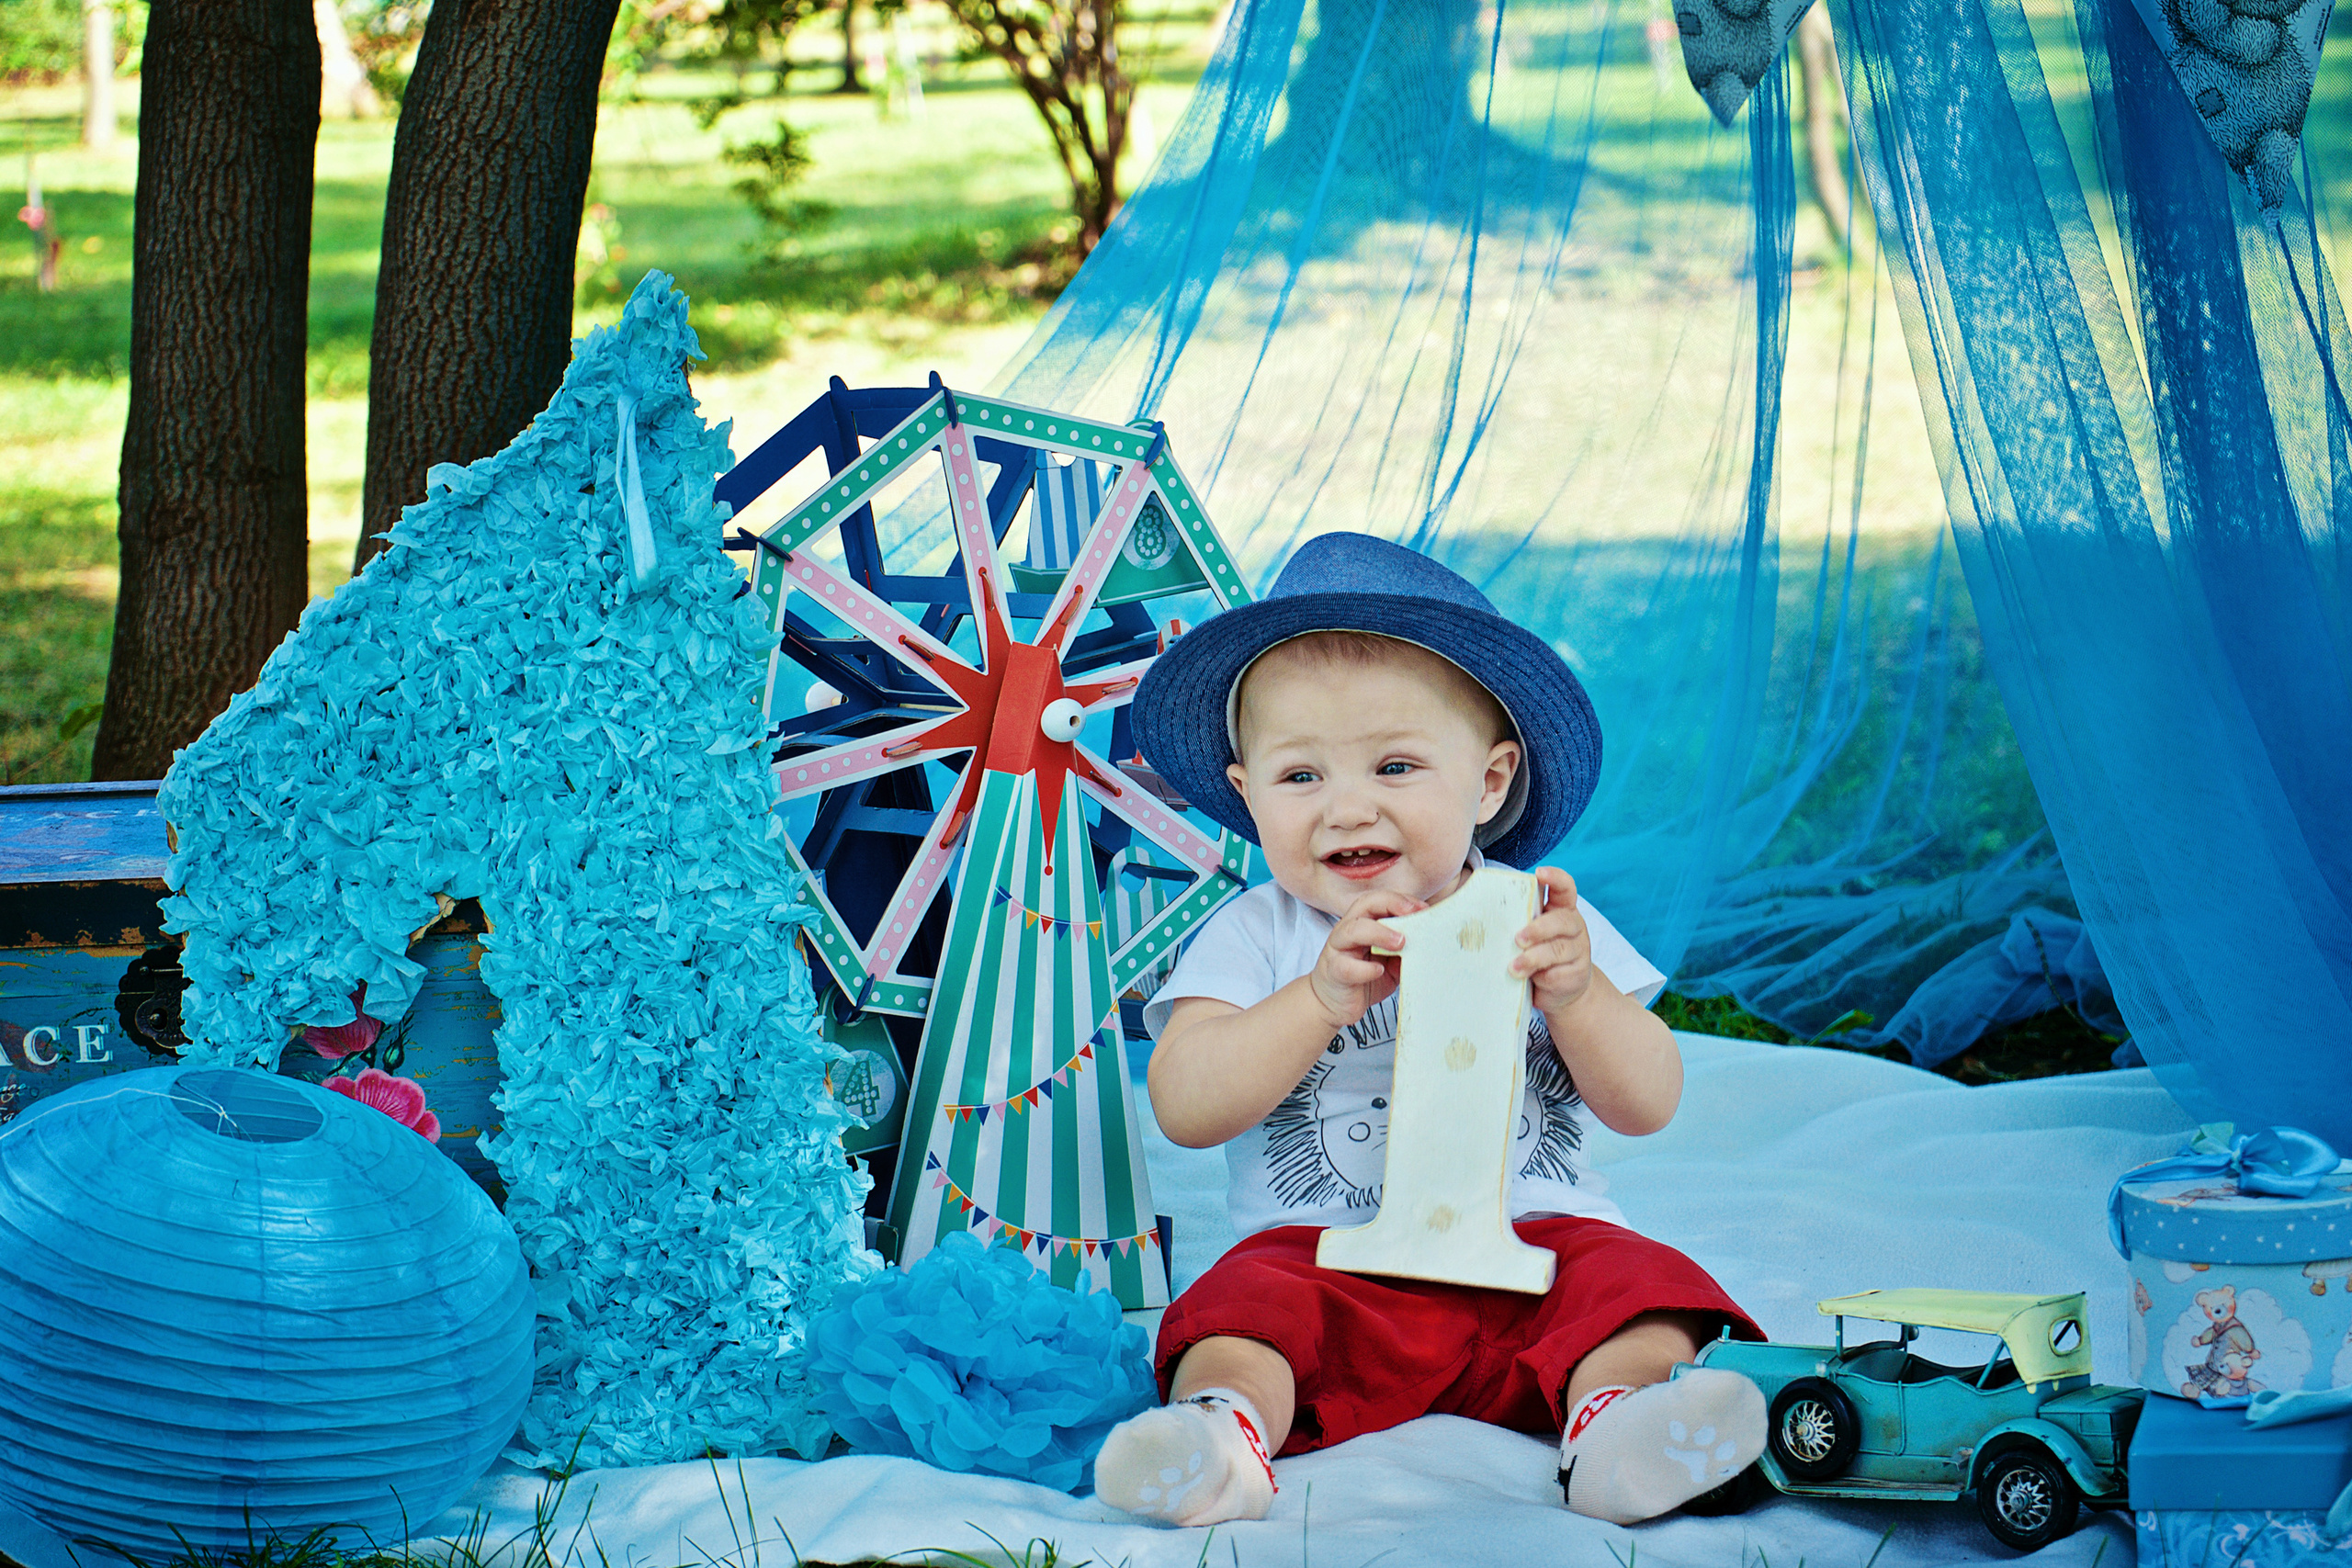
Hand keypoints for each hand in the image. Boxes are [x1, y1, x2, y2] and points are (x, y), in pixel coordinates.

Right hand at [1307, 890, 1421, 1028]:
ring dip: (1379, 932)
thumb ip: (1403, 950)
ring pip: (1353, 930)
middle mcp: (1347, 931)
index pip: (1379, 900)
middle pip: (1365, 904)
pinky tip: (1379, 971)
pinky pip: (1347, 967)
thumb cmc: (1362, 978)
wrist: (1332, 1003)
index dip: (1400, 900)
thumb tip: (1428, 943)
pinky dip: (1365, 969)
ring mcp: (1338, 950)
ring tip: (1400, 943)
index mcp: (1362, 923)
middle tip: (1414, 914)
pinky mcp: (1335, 973)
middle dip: (1391, 904)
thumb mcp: (1389, 962)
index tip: (1423, 909)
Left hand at [1512, 866, 1593, 1015]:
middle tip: (1518, 939)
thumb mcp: (1528, 933)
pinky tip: (1529, 980)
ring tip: (1514, 967)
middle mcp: (1573, 926)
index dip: (1555, 877)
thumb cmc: (1536, 951)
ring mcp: (1578, 950)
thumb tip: (1480, 914)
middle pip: (1562, 920)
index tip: (1539, 873)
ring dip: (1534, 957)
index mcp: (1561, 909)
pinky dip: (1541, 977)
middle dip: (1539, 929)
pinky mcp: (1576, 974)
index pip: (1565, 887)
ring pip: (1559, 949)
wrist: (1560, 989)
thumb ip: (1517, 921)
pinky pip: (1558, 973)